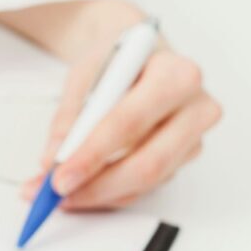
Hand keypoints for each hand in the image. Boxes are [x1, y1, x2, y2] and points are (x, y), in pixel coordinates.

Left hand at [0, 0, 221, 209]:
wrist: (140, 55)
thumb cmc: (117, 59)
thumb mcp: (85, 74)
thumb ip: (69, 116)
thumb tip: (54, 159)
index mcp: (176, 74)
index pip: (130, 122)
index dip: (91, 154)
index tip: (59, 175)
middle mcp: (196, 107)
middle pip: (149, 162)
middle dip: (98, 185)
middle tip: (58, 193)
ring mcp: (195, 136)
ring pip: (149, 181)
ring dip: (100, 195)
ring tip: (62, 196)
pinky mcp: (184, 157)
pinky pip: (146, 187)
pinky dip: (110, 194)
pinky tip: (83, 191)